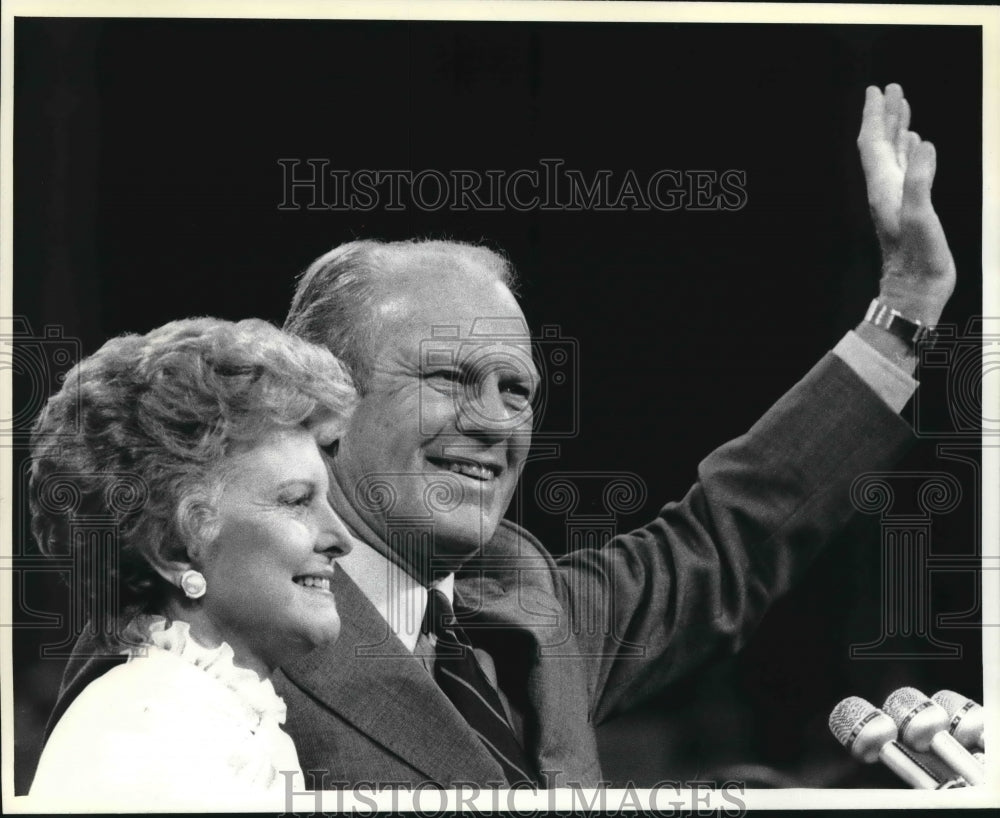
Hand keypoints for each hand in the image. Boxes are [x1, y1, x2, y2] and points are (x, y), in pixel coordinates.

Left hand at [857, 84, 955, 326]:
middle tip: (890, 89)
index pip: (873, 143)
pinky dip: (911, 152)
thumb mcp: (919, 216)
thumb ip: (920, 180)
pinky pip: (908, 170)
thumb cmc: (917, 258)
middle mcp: (886, 189)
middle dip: (886, 116)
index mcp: (884, 187)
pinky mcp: (911, 208)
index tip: (877, 90)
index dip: (875, 116)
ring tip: (902, 107)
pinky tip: (916, 145)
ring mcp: (898, 199)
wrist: (915, 290)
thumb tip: (922, 143)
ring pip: (895, 155)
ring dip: (897, 130)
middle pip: (881, 144)